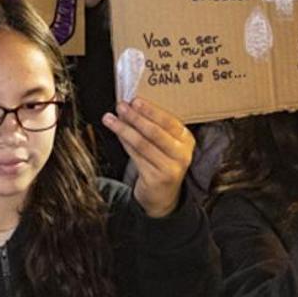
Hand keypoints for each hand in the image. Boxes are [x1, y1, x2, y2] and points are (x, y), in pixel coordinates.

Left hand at [103, 97, 193, 217]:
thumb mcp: (166, 144)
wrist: (163, 196)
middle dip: (135, 117)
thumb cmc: (162, 162)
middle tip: (121, 106)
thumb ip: (155, 126)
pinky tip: (117, 134)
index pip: (169, 121)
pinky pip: (136, 156)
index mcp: (187, 140)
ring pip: (142, 144)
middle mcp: (182, 154)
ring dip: (124, 129)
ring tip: (110, 119)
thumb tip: (132, 106)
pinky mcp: (156, 178)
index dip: (151, 110)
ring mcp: (170, 168)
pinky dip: (125, 143)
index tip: (135, 101)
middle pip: (155, 132)